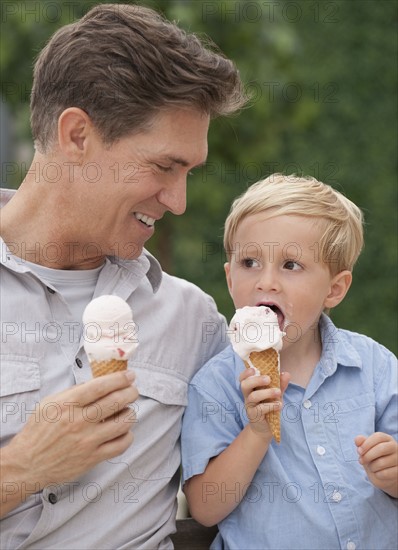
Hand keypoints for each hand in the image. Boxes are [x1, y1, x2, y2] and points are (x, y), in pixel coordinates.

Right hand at [1, 371, 137, 515]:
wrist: (27, 463)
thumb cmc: (39, 431)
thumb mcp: (49, 403)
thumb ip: (73, 392)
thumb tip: (98, 383)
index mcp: (67, 404)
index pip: (100, 386)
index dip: (120, 378)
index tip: (130, 375)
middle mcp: (79, 421)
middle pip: (116, 401)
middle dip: (130, 392)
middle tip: (133, 390)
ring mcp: (87, 441)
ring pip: (123, 423)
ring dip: (130, 413)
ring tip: (127, 411)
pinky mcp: (92, 458)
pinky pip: (120, 445)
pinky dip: (127, 435)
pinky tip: (123, 431)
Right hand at [239, 368, 289, 439]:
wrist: (267, 427)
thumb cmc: (269, 406)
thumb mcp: (276, 394)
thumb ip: (280, 384)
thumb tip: (287, 373)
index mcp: (251, 387)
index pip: (243, 378)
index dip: (246, 373)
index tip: (254, 369)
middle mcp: (248, 395)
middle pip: (245, 385)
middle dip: (256, 380)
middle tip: (268, 379)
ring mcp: (250, 406)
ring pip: (253, 396)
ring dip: (267, 393)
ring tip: (278, 392)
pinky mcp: (254, 415)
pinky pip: (260, 409)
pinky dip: (271, 405)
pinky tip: (279, 405)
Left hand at [355, 432, 397, 497]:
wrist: (384, 475)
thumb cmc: (374, 459)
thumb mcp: (367, 450)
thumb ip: (362, 443)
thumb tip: (357, 440)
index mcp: (387, 439)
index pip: (378, 437)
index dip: (366, 444)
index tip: (359, 451)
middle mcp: (395, 447)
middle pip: (381, 449)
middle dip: (367, 456)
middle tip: (361, 461)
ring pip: (382, 462)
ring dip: (371, 466)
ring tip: (371, 467)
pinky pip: (385, 473)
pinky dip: (377, 474)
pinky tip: (378, 474)